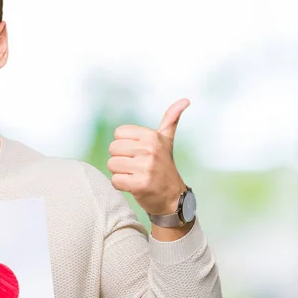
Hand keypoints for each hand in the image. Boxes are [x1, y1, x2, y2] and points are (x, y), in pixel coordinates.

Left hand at [108, 98, 189, 214]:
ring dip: (120, 172)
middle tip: (137, 166)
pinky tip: (134, 185)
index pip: (118, 134)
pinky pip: (115, 181)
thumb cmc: (164, 166)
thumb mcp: (167, 141)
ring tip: (135, 175)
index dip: (124, 145)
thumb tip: (185, 100)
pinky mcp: (140, 184)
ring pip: (112, 164)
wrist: (173, 197)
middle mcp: (150, 149)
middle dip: (121, 159)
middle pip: (113, 149)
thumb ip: (171, 119)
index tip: (138, 153)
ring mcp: (146, 167)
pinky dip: (121, 185)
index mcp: (152, 136)